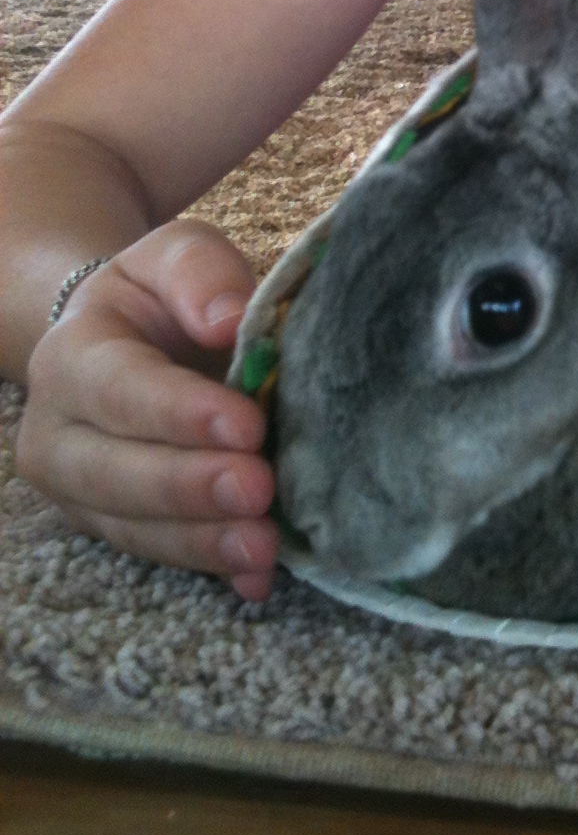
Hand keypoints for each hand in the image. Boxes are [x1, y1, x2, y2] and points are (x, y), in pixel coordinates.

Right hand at [16, 221, 279, 599]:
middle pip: (114, 471)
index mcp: (71, 355)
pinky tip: (256, 578)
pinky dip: (209, 567)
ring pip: (132, 526)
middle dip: (188, 487)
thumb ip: (201, 274)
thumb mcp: (176, 256)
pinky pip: (157, 555)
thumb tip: (231, 321)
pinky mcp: (113, 527)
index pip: (119, 387)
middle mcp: (56, 432)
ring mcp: (79, 491)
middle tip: (258, 490)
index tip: (246, 424)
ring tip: (264, 545)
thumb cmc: (160, 297)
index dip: (180, 412)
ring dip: (201, 541)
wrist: (124, 339)